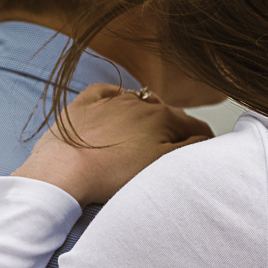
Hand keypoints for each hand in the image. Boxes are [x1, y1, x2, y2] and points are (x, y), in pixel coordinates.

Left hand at [13, 84, 211, 203]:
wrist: (62, 171)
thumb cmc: (111, 173)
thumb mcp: (160, 165)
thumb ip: (188, 149)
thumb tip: (205, 138)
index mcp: (162, 116)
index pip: (195, 126)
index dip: (202, 142)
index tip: (201, 156)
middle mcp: (139, 102)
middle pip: (167, 114)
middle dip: (174, 130)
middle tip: (171, 154)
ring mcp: (110, 100)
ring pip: (139, 104)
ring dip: (146, 118)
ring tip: (141, 141)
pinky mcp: (83, 105)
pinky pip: (106, 94)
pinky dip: (114, 100)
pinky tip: (114, 112)